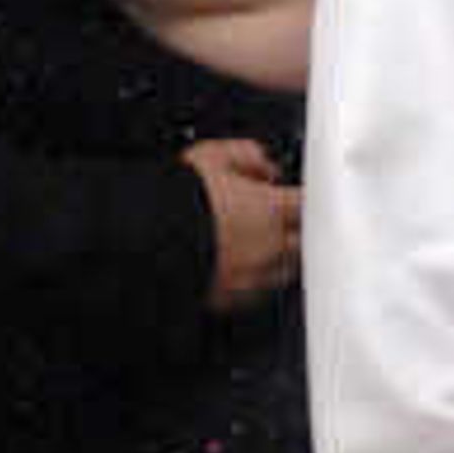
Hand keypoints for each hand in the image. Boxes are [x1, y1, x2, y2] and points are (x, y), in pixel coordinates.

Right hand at [187, 138, 302, 309]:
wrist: (143, 236)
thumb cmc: (174, 198)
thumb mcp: (209, 156)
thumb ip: (246, 154)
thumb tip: (264, 166)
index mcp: (268, 210)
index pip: (309, 205)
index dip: (311, 200)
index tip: (307, 198)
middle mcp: (267, 247)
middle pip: (306, 241)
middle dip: (301, 231)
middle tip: (290, 220)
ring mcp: (252, 276)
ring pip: (286, 269)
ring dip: (282, 256)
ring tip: (264, 243)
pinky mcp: (233, 298)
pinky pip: (258, 291)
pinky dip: (255, 279)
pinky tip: (242, 267)